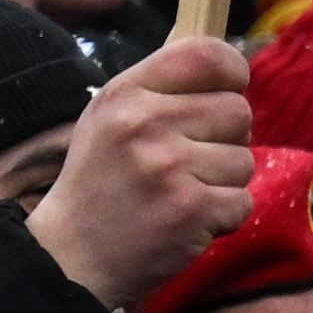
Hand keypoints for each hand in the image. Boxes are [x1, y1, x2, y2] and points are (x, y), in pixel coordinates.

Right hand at [27, 33, 263, 307]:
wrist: (69, 258)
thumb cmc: (98, 185)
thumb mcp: (109, 121)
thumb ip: (158, 91)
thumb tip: (223, 64)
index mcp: (125, 94)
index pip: (204, 54)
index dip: (231, 70)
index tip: (227, 90)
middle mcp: (145, 123)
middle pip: (237, 110)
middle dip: (225, 139)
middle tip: (187, 163)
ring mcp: (169, 167)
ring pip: (244, 160)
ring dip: (222, 183)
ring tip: (178, 195)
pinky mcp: (190, 209)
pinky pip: (242, 201)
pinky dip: (221, 218)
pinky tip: (184, 221)